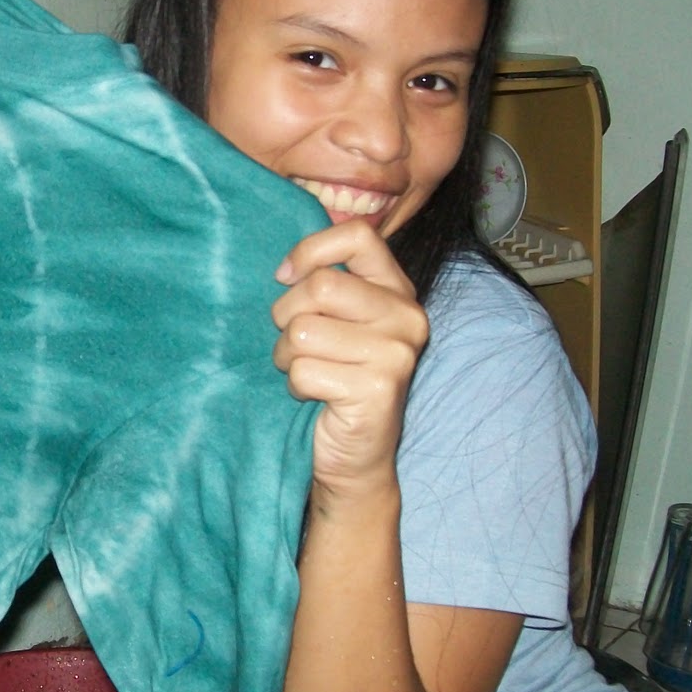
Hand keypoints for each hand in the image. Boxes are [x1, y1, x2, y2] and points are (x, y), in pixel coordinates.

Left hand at [270, 221, 428, 500]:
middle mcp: (407, 316)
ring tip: (306, 371)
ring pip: (303, 332)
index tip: (284, 278)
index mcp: (397, 290)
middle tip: (294, 343)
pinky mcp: (377, 388)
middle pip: (319, 287)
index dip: (309, 251)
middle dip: (286, 317)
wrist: (355, 456)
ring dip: (287, 356)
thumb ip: (325, 285)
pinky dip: (295, 385)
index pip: (357, 235)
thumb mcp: (337, 323)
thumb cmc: (335, 378)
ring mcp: (396, 353)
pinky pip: (304, 371)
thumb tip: (284, 269)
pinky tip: (314, 396)